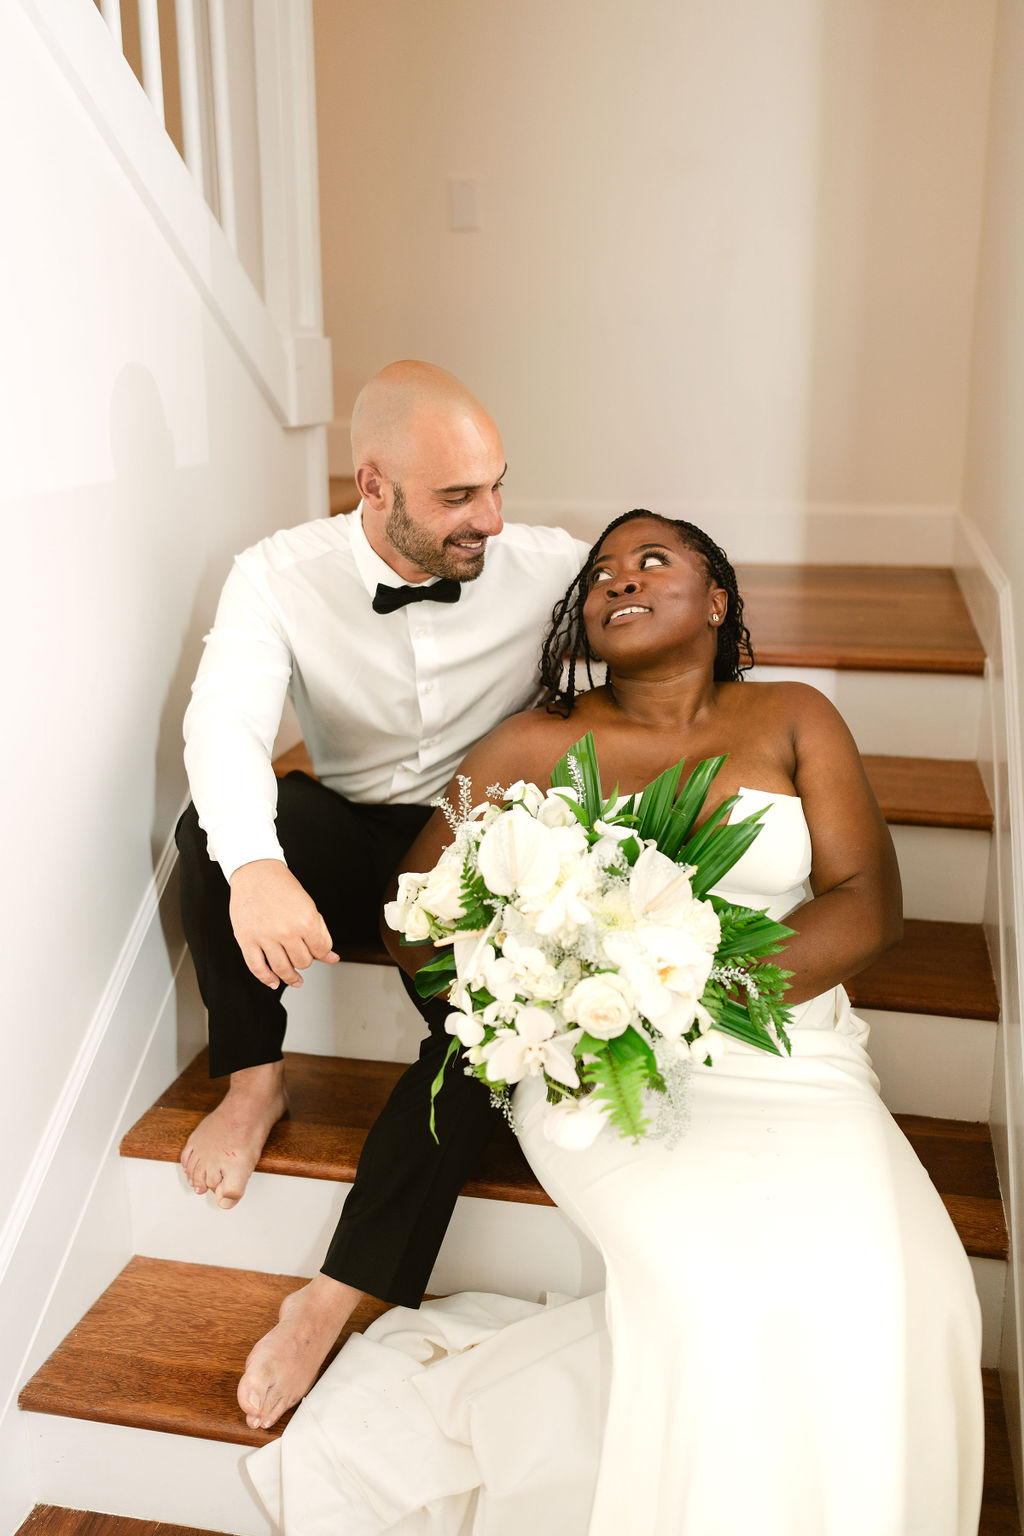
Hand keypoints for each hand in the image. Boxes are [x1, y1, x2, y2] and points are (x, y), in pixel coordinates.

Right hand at [229, 860, 339, 986]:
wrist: (256, 872)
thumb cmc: (282, 886)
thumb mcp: (309, 907)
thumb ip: (321, 934)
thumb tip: (332, 957)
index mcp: (306, 921)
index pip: (321, 950)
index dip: (322, 953)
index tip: (317, 951)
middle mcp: (287, 931)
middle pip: (303, 962)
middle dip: (305, 961)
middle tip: (301, 956)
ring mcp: (266, 937)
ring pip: (283, 969)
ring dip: (290, 977)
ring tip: (293, 978)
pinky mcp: (247, 940)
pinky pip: (257, 968)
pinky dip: (267, 979)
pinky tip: (274, 981)